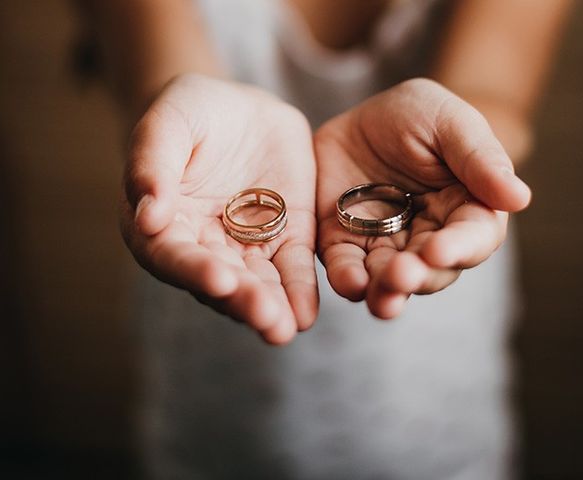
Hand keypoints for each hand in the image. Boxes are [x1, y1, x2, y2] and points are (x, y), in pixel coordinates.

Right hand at [121, 74, 317, 343]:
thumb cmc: (190, 113)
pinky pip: (292, 266)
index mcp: (164, 225)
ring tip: (284, 328)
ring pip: (258, 283)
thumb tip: (147, 218)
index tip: (219, 280)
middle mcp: (204, 246)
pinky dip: (299, 289)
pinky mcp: (285, 237)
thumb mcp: (168, 124)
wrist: (239, 108)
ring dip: (272, 307)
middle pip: (221, 281)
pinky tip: (306, 312)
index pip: (174, 256)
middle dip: (243, 300)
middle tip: (265, 319)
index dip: (195, 270)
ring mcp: (247, 245)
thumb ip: (152, 165)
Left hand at [315, 79, 530, 318]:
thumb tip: (519, 198)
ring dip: (386, 293)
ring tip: (381, 299)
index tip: (440, 251)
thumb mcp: (449, 122)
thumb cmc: (417, 116)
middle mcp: (429, 237)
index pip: (473, 238)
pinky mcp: (347, 246)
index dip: (459, 248)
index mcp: (466, 209)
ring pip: (390, 281)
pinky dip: (348, 280)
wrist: (360, 116)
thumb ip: (480, 158)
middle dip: (419, 277)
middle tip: (402, 276)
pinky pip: (348, 270)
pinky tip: (350, 283)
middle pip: (432, 270)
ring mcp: (386, 246)